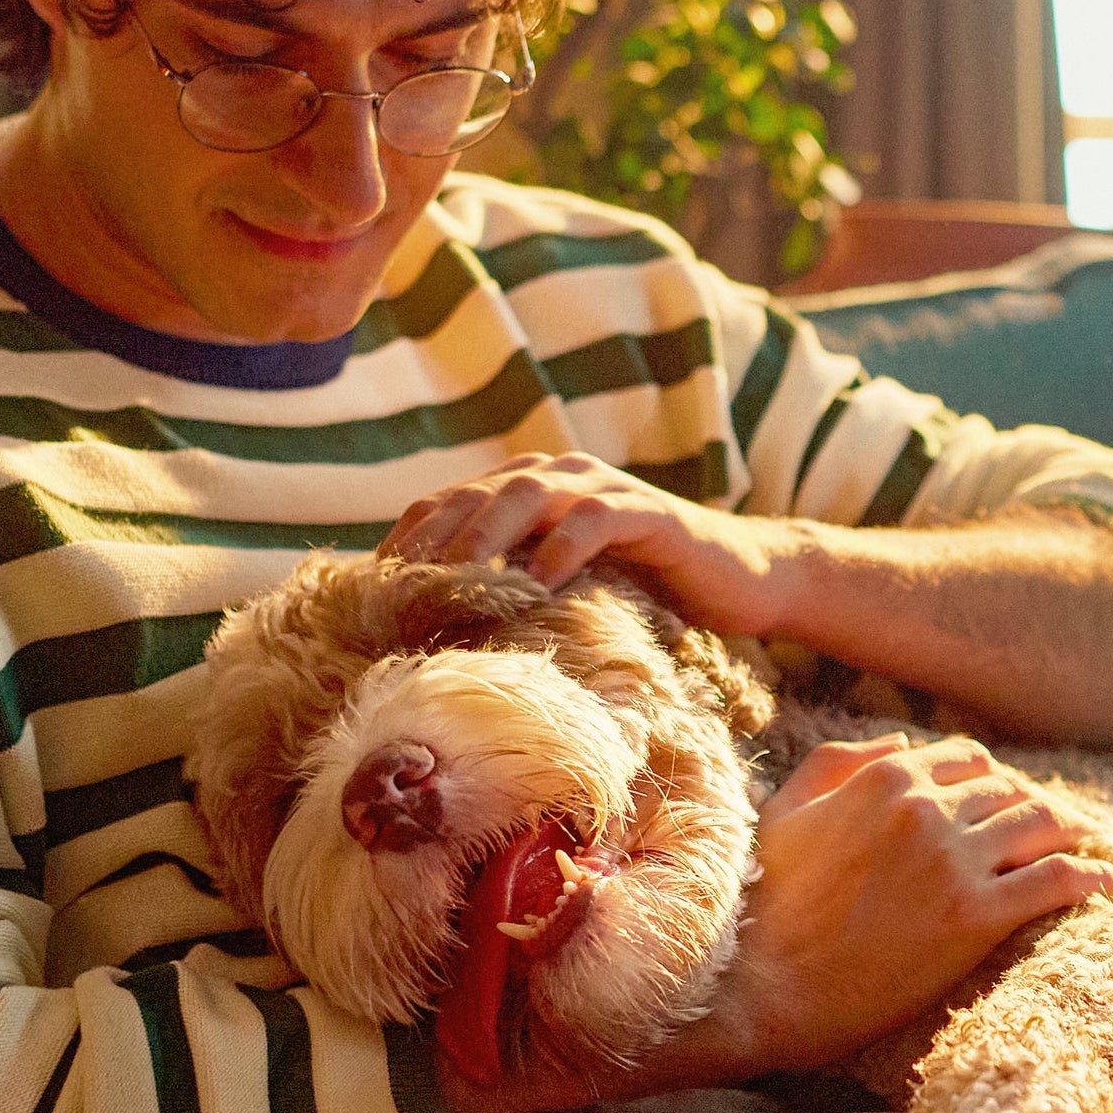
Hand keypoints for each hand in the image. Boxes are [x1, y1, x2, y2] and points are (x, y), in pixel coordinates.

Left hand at [379, 452, 798, 634]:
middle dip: (434, 536)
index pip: (449, 501)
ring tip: (456, 578)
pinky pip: (593, 520)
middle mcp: (563, 476)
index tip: (370, 586)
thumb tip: (435, 636)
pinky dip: (561, 547)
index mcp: (533, 489)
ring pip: (528, 493)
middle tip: (400, 585)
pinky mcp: (648, 514)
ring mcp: (605, 490)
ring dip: (486, 534)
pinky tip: (539, 583)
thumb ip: (513, 589)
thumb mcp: (568, 589)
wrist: (742, 581)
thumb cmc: (648, 594)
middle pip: (477, 491)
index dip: (407, 538)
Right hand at [641, 734, 1112, 1086]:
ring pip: (1042, 824)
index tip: (1002, 801)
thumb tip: (899, 747)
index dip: (990, 779)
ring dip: (1068, 832)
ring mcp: (955, 862)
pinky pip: (1056, 881)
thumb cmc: (765, 906)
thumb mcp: (784, 813)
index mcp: (883, 780)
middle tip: (1051, 830)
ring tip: (1084, 847)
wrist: (763, 988)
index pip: (965, 758)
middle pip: (1010, 790)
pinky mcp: (975, 918)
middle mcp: (926, 809)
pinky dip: (1089, 877)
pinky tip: (1106, 884)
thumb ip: (837, 763)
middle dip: (1032, 805)